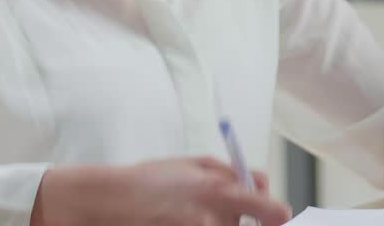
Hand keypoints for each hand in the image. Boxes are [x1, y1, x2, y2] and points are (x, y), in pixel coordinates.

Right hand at [30, 156, 292, 225]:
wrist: (110, 203)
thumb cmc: (151, 179)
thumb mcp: (193, 164)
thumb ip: (230, 173)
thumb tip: (260, 184)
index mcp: (221, 191)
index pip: (272, 210)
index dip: (272, 210)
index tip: (270, 212)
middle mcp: (215, 219)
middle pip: (248, 225)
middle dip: (239, 219)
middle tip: (214, 211)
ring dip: (217, 224)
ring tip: (186, 213)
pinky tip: (178, 218)